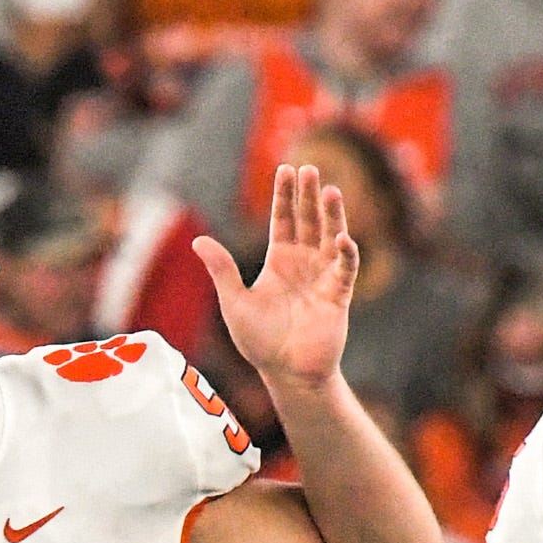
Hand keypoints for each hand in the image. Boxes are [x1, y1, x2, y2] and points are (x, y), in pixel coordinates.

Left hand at [193, 164, 357, 392]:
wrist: (287, 374)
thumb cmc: (260, 342)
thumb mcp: (235, 302)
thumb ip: (222, 270)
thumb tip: (197, 240)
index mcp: (279, 260)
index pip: (283, 219)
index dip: (284, 195)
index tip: (286, 168)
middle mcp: (304, 263)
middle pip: (308, 220)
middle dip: (309, 195)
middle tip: (310, 168)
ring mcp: (323, 277)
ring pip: (330, 237)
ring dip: (332, 215)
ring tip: (331, 190)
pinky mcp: (338, 296)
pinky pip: (345, 269)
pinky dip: (345, 254)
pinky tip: (341, 239)